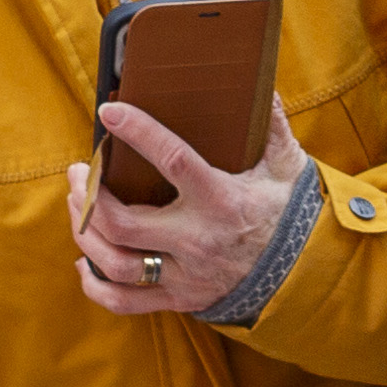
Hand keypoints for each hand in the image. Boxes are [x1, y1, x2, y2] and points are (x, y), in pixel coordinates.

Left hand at [68, 97, 305, 319]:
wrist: (306, 274)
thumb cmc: (290, 213)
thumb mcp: (288, 165)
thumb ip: (272, 125)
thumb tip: (264, 84)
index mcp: (222, 201)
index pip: (173, 161)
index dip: (137, 133)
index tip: (109, 114)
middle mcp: (198, 241)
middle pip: (122, 222)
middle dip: (88, 194)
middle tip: (79, 171)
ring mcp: (185, 275)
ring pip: (115, 262)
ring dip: (85, 232)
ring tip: (79, 205)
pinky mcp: (179, 299)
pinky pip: (124, 301)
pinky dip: (95, 284)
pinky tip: (85, 260)